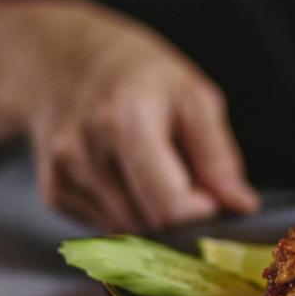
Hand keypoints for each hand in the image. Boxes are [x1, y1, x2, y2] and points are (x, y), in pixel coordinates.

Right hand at [26, 0, 258, 231]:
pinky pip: (106, 227)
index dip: (203, 212)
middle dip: (181, 216)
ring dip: (154, 217)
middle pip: (151, 224)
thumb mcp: (193, 97)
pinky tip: (126, 177)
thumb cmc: (141, 77)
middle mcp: (86, 150)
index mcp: (126, 120)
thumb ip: (218, 155)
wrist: (66, 62)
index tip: (213, 198)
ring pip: (130, 233)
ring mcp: (63, 174)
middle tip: (189, 184)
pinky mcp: (54, 192)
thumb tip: (241, 205)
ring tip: (155, 173)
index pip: (171, 206)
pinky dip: (128, 213)